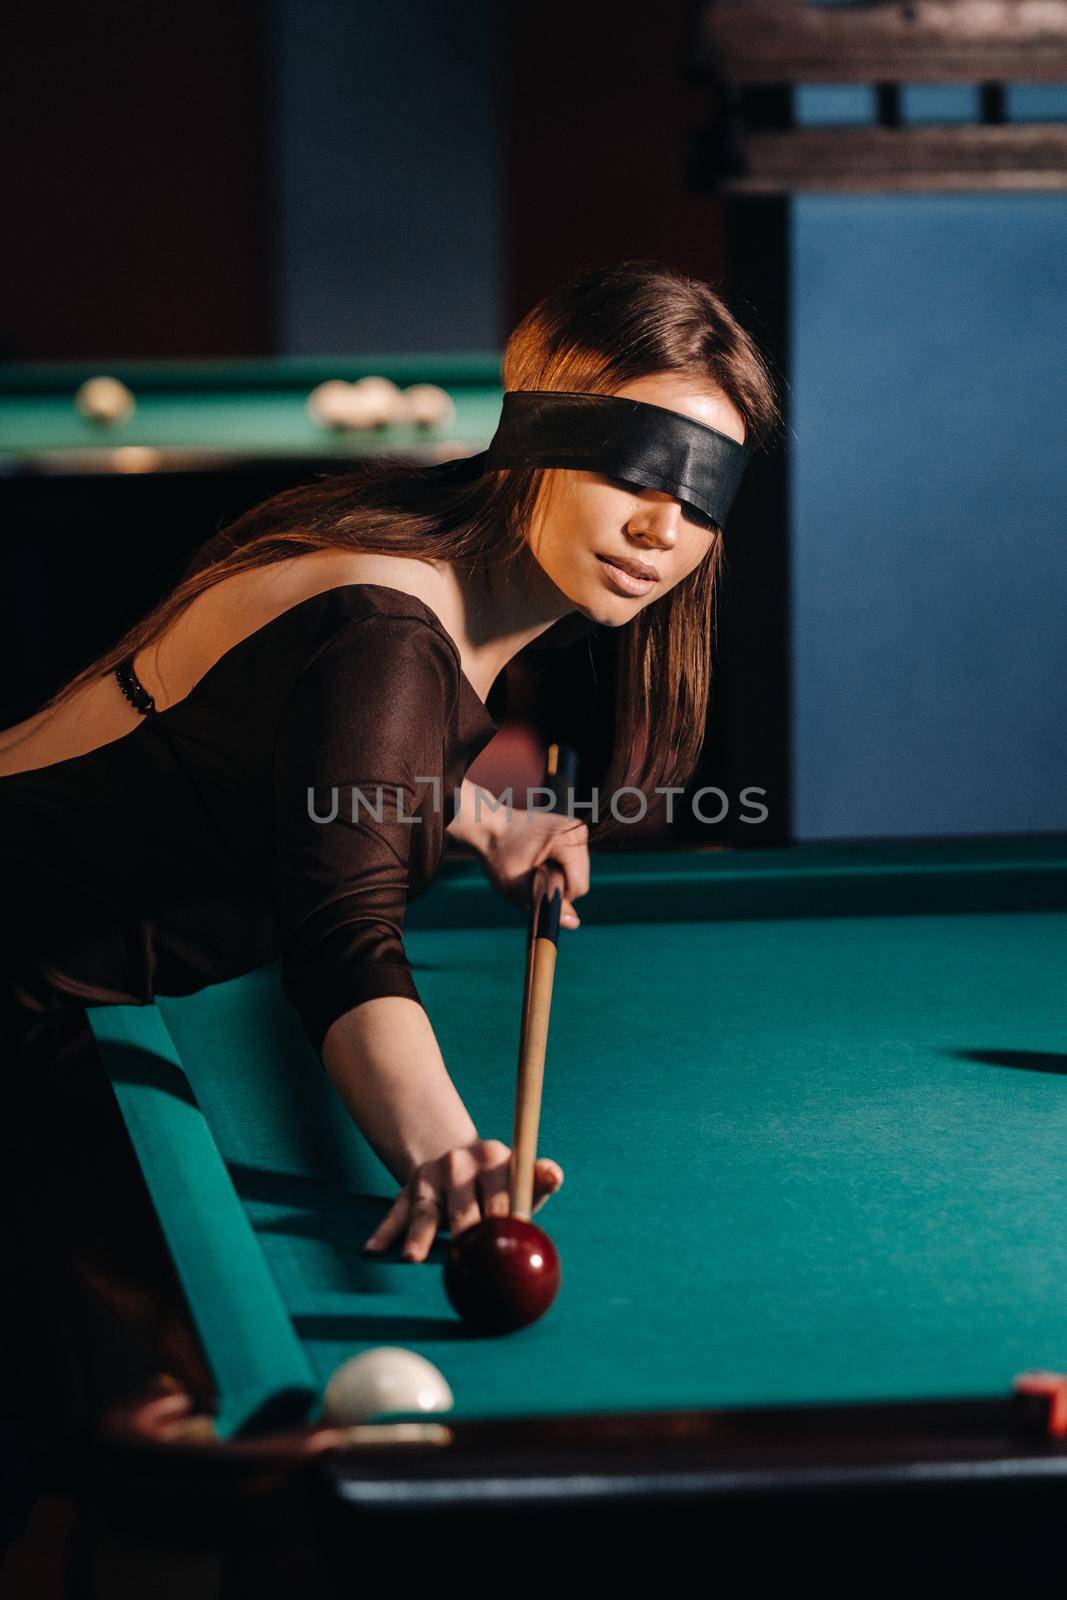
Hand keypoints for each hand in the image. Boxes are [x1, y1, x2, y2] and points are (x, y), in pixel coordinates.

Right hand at [362, 1139, 563, 1262]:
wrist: (459, 1160)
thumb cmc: (500, 1183)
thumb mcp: (520, 1177)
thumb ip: (538, 1180)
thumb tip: (555, 1173)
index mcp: (493, 1157)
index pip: (500, 1193)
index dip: (503, 1219)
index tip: (502, 1241)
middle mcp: (457, 1162)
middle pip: (462, 1206)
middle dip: (464, 1234)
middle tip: (466, 1260)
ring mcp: (429, 1177)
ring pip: (426, 1211)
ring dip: (419, 1236)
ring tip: (412, 1258)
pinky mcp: (408, 1192)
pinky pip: (395, 1214)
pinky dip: (385, 1232)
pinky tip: (373, 1250)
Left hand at [481, 809, 589, 929]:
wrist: (489, 828)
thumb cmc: (499, 857)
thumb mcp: (518, 888)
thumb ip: (548, 906)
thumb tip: (575, 924)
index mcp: (566, 840)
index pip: (579, 886)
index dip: (557, 897)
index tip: (532, 886)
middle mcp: (577, 831)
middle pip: (581, 880)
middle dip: (558, 888)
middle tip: (531, 877)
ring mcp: (577, 830)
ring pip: (579, 874)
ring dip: (558, 880)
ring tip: (534, 867)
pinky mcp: (574, 833)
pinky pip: (574, 865)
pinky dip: (559, 870)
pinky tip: (540, 861)